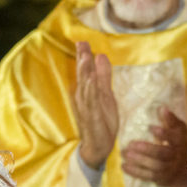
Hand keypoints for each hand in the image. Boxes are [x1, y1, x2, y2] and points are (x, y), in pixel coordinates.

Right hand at [73, 41, 117, 166]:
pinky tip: (90, 80)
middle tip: (81, 43)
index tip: (82, 40)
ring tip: (85, 56)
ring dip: (84, 71)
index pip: (84, 70)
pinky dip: (90, 90)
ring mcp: (86, 106)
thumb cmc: (102, 120)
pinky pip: (90, 101)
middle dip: (82, 59)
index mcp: (87, 90)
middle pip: (82, 75)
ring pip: (85, 86)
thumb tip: (101, 55)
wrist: (99, 146)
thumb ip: (103, 76)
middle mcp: (83, 96)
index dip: (83, 56)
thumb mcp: (106, 94)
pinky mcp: (91, 116)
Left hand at [123, 106, 186, 186]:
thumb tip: (161, 107)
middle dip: (146, 149)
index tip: (150, 127)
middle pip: (162, 154)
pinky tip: (124, 165)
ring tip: (124, 153)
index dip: (163, 134)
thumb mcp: (178, 131)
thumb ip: (170, 120)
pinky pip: (147, 176)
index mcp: (179, 142)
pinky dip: (135, 172)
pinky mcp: (159, 178)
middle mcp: (175, 156)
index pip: (174, 137)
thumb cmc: (178, 145)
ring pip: (154, 166)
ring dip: (138, 160)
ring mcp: (167, 168)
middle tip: (130, 144)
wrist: (183, 172)